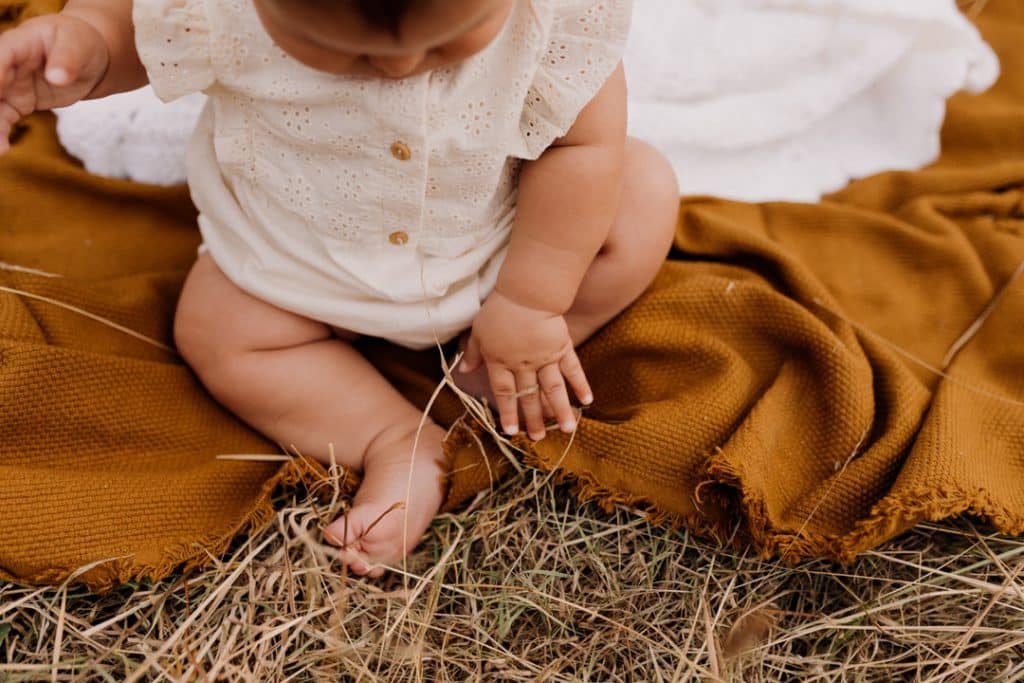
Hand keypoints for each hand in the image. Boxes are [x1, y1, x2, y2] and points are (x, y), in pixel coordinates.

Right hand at [0, 13, 108, 154]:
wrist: (86, 58)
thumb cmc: (80, 43)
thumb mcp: (78, 45)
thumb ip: (67, 59)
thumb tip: (57, 77)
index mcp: (18, 43)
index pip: (0, 56)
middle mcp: (5, 64)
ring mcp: (8, 84)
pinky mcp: (16, 103)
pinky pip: (2, 119)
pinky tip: (2, 150)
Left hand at [460, 290, 592, 440]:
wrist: (527, 293)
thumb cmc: (499, 309)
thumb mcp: (478, 330)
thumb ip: (473, 353)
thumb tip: (463, 370)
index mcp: (501, 362)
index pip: (504, 393)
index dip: (508, 413)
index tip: (511, 431)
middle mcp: (524, 365)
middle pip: (529, 397)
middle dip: (534, 419)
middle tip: (538, 439)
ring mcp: (545, 358)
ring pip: (553, 389)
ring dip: (560, 411)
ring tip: (567, 430)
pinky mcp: (562, 348)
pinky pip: (573, 370)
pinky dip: (580, 385)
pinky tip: (587, 402)